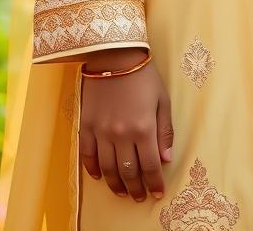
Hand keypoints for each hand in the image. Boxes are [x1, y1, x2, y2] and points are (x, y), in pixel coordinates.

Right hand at [78, 47, 173, 201]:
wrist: (115, 55)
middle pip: (128, 172)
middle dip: (136, 189)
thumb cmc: (143, 75)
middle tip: (139, 197)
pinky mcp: (86, 125)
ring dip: (116, 185)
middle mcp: (121, 134)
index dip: (154, 184)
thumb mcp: (162, 100)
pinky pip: (88, 155)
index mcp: (144, 128)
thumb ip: (165, 131)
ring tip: (122, 192)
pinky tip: (100, 176)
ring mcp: (101, 131)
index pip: (150, 167)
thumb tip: (166, 159)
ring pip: (108, 169)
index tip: (157, 193)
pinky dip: (93, 170)